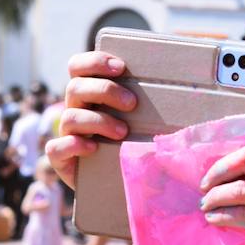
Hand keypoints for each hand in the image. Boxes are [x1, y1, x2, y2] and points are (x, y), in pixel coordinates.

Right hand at [45, 51, 136, 188]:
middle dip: (104, 90)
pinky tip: (93, 148)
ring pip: (70, 117)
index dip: (95, 62)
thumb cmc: (133, 143)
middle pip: (75, 87)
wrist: (118, 183)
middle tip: (131, 103)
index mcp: (89, 94)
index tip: (121, 67)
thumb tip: (189, 93)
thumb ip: (149, 105)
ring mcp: (67, 134)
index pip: (78, 66)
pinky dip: (73, 145)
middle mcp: (75, 110)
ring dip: (98, 121)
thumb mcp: (141, 120)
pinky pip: (56, 147)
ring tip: (122, 132)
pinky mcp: (61, 159)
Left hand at [200, 142, 244, 244]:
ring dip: (215, 196)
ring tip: (207, 204)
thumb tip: (241, 168)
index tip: (218, 170)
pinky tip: (214, 219)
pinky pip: (243, 216)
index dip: (231, 158)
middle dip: (218, 169)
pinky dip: (223, 216)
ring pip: (240, 188)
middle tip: (206, 183)